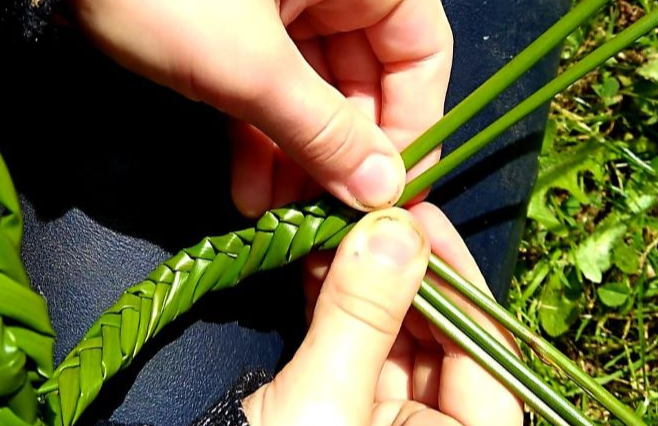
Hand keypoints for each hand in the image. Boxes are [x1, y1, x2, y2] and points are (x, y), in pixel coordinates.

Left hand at [67, 0, 451, 214]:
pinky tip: (251, 193)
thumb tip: (381, 191)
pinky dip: (260, 140)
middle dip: (342, 156)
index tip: (391, 194)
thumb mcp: (248, 65)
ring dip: (298, 160)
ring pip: (313, 96)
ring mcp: (282, 11)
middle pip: (365, 82)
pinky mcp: (236, 35)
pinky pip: (267, 92)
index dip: (413, 125)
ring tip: (281, 219)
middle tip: (327, 217)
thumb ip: (320, 130)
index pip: (420, 53)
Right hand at [243, 204, 522, 425]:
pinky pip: (350, 344)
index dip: (457, 280)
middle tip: (374, 215)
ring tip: (339, 228)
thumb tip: (396, 230)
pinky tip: (319, 259)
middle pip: (438, 338)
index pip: (485, 354)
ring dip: (364, 280)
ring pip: (391, 334)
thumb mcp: (323, 404)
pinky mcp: (340, 407)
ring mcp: (384, 420)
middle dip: (404, 272)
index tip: (422, 221)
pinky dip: (334, 302)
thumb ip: (362, 318)